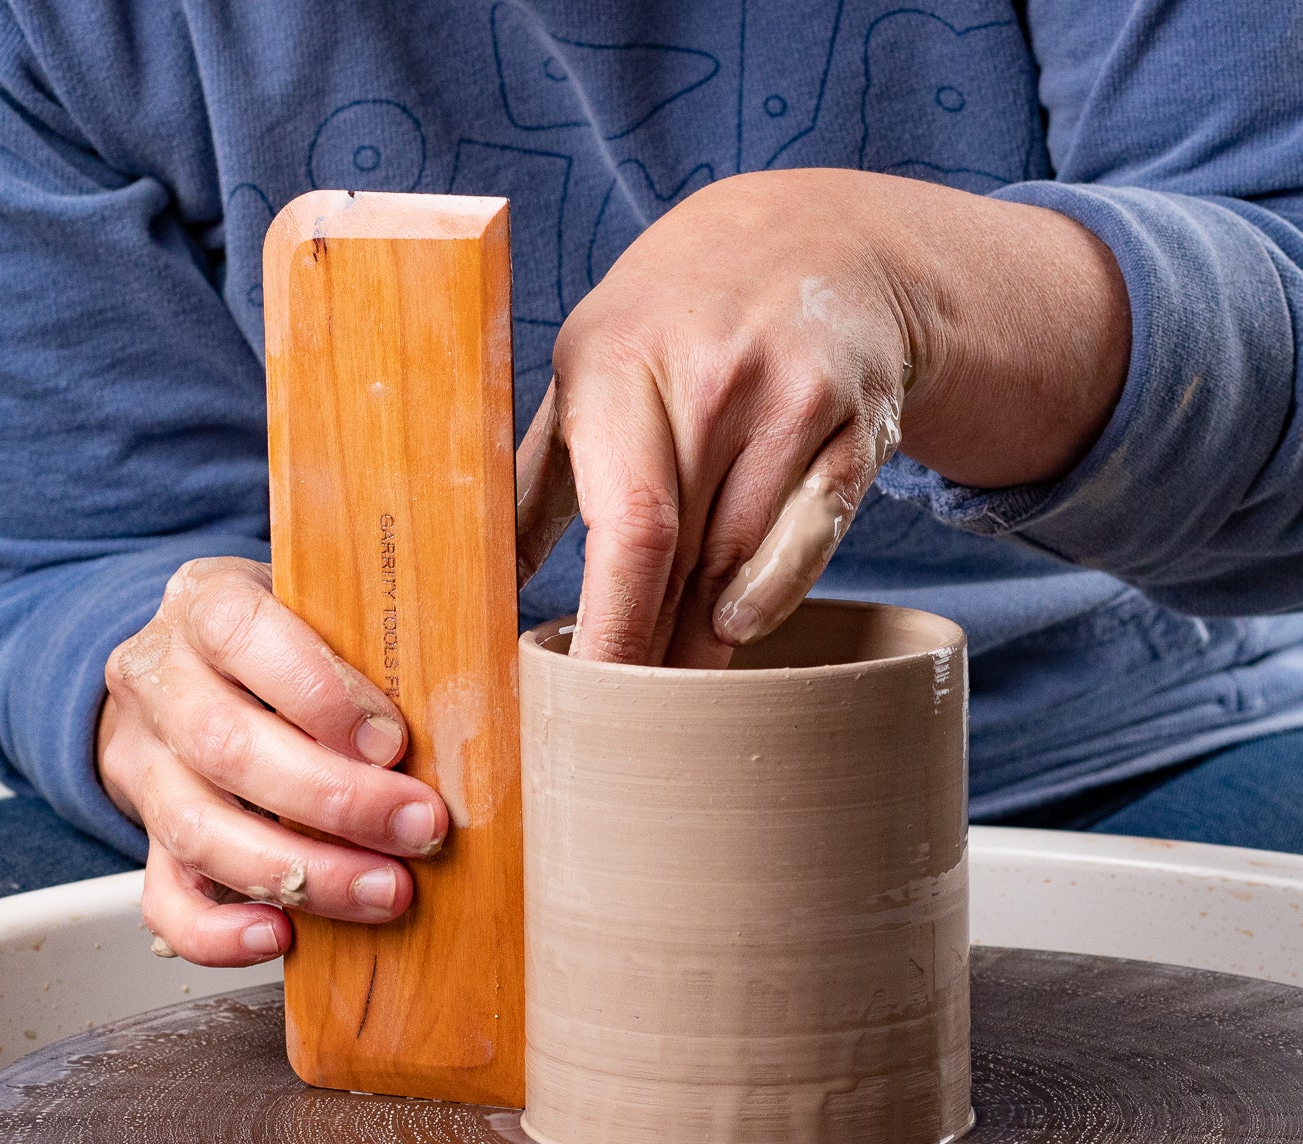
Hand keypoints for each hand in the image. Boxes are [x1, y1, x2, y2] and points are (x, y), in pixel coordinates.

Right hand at [98, 557, 449, 965]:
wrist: (189, 668)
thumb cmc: (286, 635)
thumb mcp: (324, 596)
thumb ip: (388, 608)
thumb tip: (502, 597)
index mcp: (205, 601)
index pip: (242, 632)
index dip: (319, 692)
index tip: (394, 741)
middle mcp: (160, 678)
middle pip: (225, 745)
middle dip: (335, 801)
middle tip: (422, 829)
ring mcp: (142, 761)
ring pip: (197, 828)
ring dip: (299, 872)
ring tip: (385, 892)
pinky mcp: (145, 832)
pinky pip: (162, 896)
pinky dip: (218, 930)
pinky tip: (282, 938)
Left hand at [517, 168, 1128, 665]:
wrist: (813, 240)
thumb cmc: (671, 323)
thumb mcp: (588, 369)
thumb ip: (533, 474)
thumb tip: (473, 576)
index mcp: (620, 361)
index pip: (629, 523)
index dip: (615, 623)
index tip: (589, 695)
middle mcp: (714, 374)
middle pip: (688, 555)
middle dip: (657, 647)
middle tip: (628, 716)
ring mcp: (796, 396)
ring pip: (748, 556)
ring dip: (708, 634)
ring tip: (678, 689)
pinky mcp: (858, 420)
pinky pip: (818, 535)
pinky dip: (775, 593)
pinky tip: (739, 624)